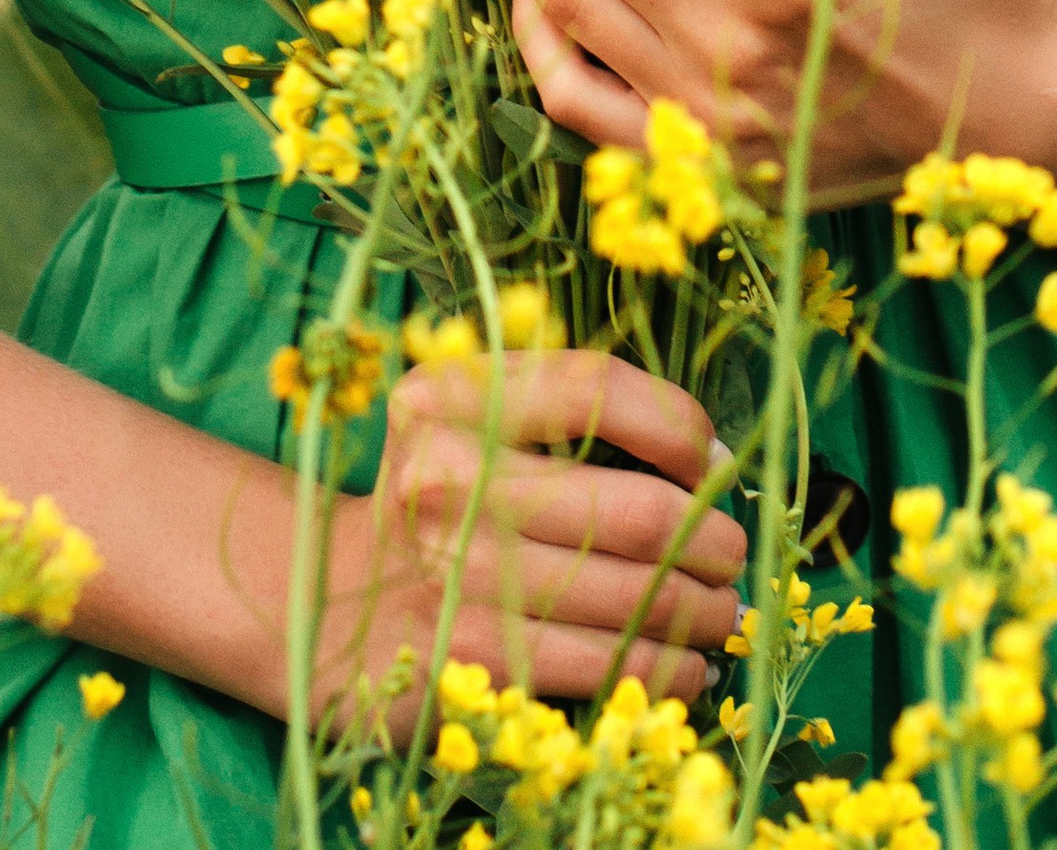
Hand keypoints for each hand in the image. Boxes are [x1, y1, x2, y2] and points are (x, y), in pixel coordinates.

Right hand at [315, 349, 745, 733]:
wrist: (323, 597)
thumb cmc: (438, 497)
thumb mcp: (473, 418)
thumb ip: (573, 411)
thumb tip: (715, 461)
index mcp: (453, 395)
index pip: (598, 389)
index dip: (681, 425)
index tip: (717, 463)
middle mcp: (448, 477)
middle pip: (634, 510)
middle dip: (711, 539)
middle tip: (733, 553)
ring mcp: (455, 574)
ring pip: (630, 598)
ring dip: (702, 610)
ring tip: (721, 610)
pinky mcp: (467, 657)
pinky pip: (600, 665)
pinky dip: (665, 668)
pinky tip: (686, 662)